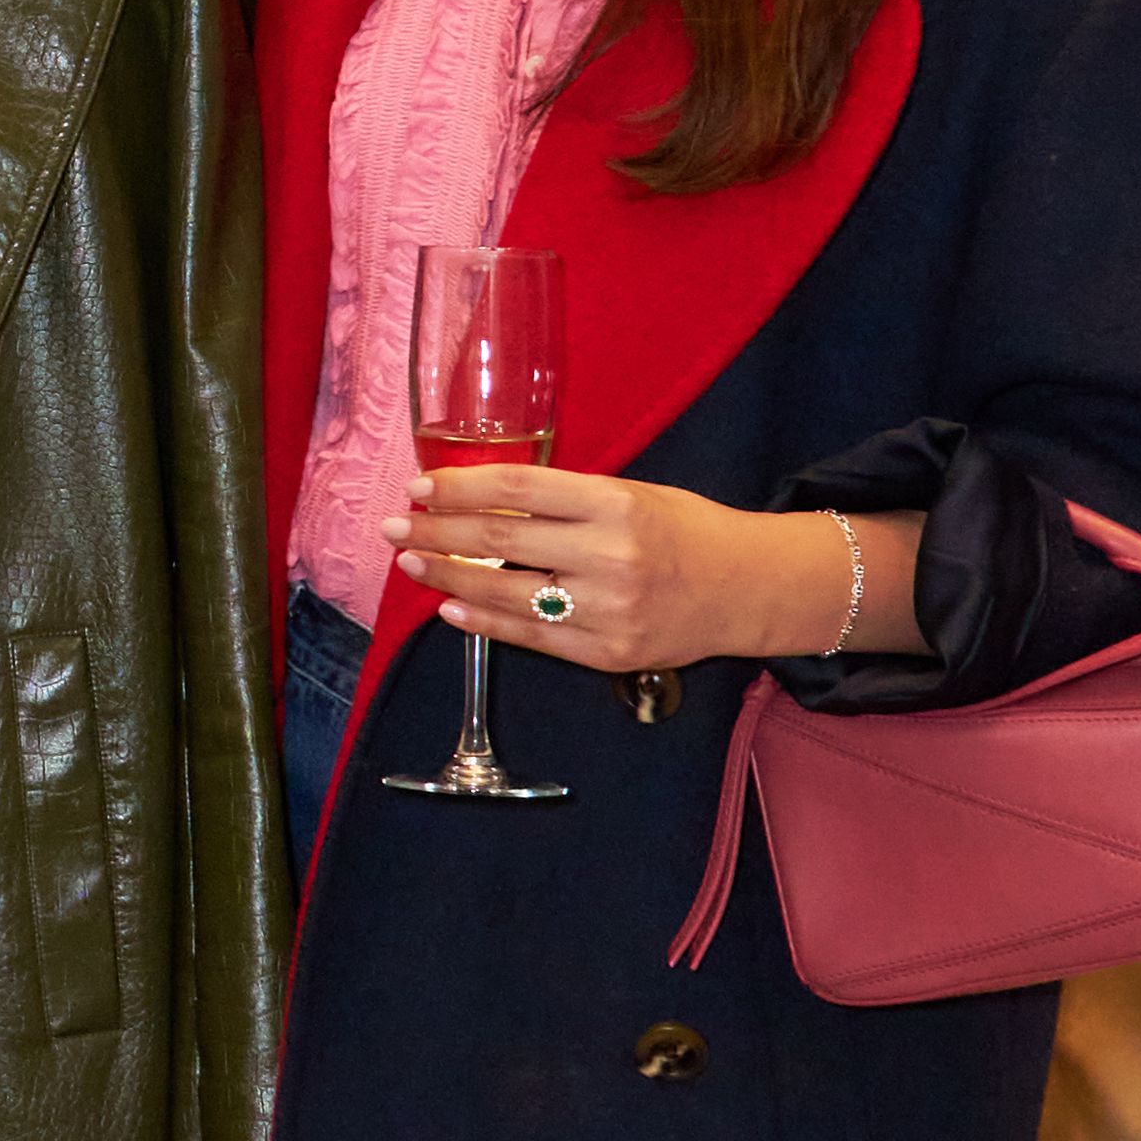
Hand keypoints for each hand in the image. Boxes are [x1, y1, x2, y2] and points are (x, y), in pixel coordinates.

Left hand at [398, 462, 892, 678]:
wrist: (746, 588)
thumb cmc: (683, 531)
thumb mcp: (630, 494)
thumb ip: (563, 500)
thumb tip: (479, 501)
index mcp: (615, 504)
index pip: (516, 491)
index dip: (459, 488)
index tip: (419, 488)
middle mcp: (608, 556)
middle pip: (498, 542)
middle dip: (435, 534)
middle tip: (393, 529)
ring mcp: (606, 610)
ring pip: (504, 594)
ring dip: (446, 578)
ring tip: (412, 564)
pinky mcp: (606, 653)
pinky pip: (529, 636)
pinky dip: (483, 621)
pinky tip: (450, 607)